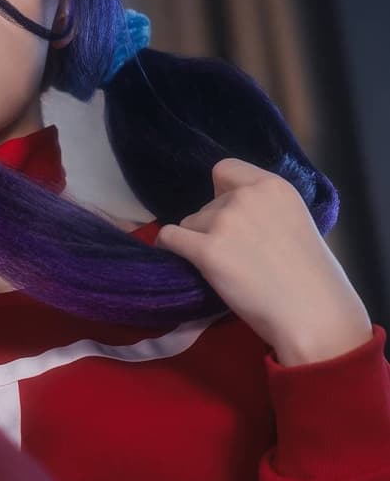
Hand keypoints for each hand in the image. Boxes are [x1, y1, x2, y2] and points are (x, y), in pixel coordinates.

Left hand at [153, 158, 371, 361]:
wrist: (311, 311)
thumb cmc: (309, 277)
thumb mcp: (294, 222)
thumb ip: (264, 209)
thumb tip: (228, 212)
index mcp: (273, 186)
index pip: (225, 169)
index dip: (220, 193)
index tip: (228, 215)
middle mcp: (247, 195)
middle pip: (207, 203)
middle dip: (212, 225)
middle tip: (233, 255)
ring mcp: (225, 222)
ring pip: (189, 223)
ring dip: (197, 242)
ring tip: (222, 269)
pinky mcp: (207, 251)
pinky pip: (170, 238)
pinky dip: (168, 247)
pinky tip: (176, 258)